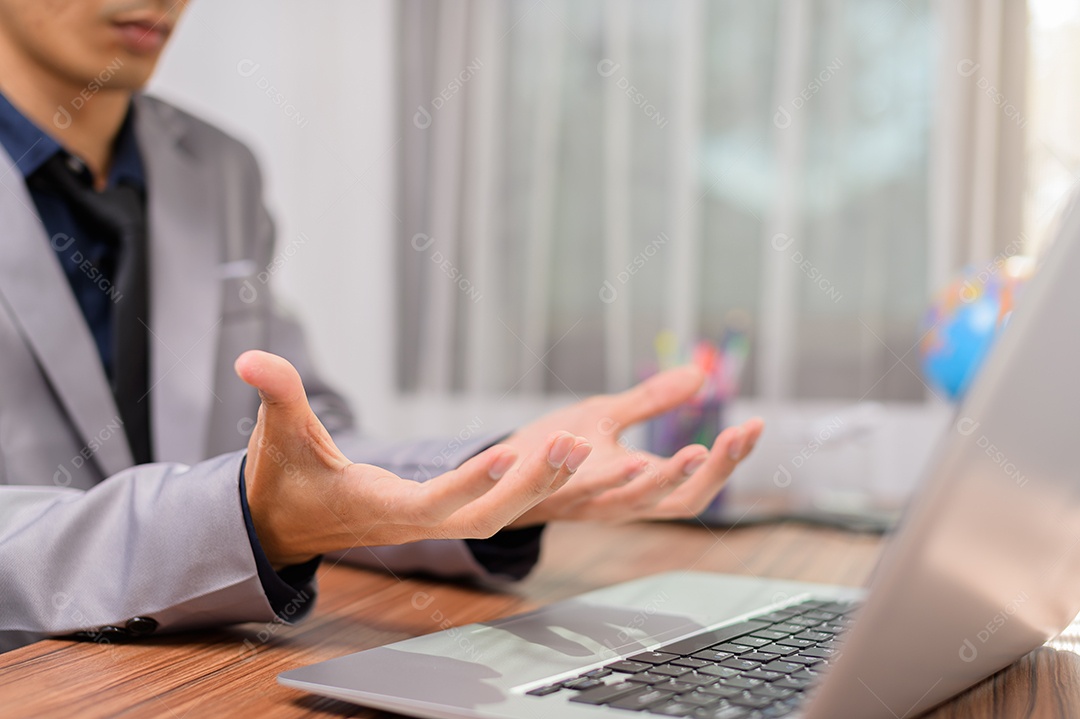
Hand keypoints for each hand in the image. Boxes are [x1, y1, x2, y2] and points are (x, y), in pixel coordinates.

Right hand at [234, 351, 591, 567]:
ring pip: (500, 515)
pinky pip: (498, 504)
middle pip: (487, 519)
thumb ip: (276, 394)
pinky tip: (564, 453)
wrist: (286, 524)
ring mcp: (433, 521)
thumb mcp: (277, 435)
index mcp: (379, 508)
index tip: (507, 453)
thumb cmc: (282, 481)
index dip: (469, 484)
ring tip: (581, 445)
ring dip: (542, 484)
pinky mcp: (443, 511)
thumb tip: (249, 358)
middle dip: (532, 488)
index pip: (433, 503)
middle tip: (575, 446)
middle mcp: (416, 522)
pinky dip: (532, 483)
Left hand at [502, 366, 763, 526]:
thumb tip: (699, 374)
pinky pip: (576, 492)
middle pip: (682, 503)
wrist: (494, 472)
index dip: (731, 459)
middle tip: (735, 437)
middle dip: (712, 472)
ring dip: (663, 480)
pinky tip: (618, 452)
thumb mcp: (608, 415)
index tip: (756, 424)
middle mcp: (619, 501)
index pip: (699, 482)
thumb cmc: (554, 445)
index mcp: (639, 484)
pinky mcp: (549, 493)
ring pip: (634, 504)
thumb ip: (651, 400)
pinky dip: (596, 476)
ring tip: (692, 454)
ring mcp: (584, 501)